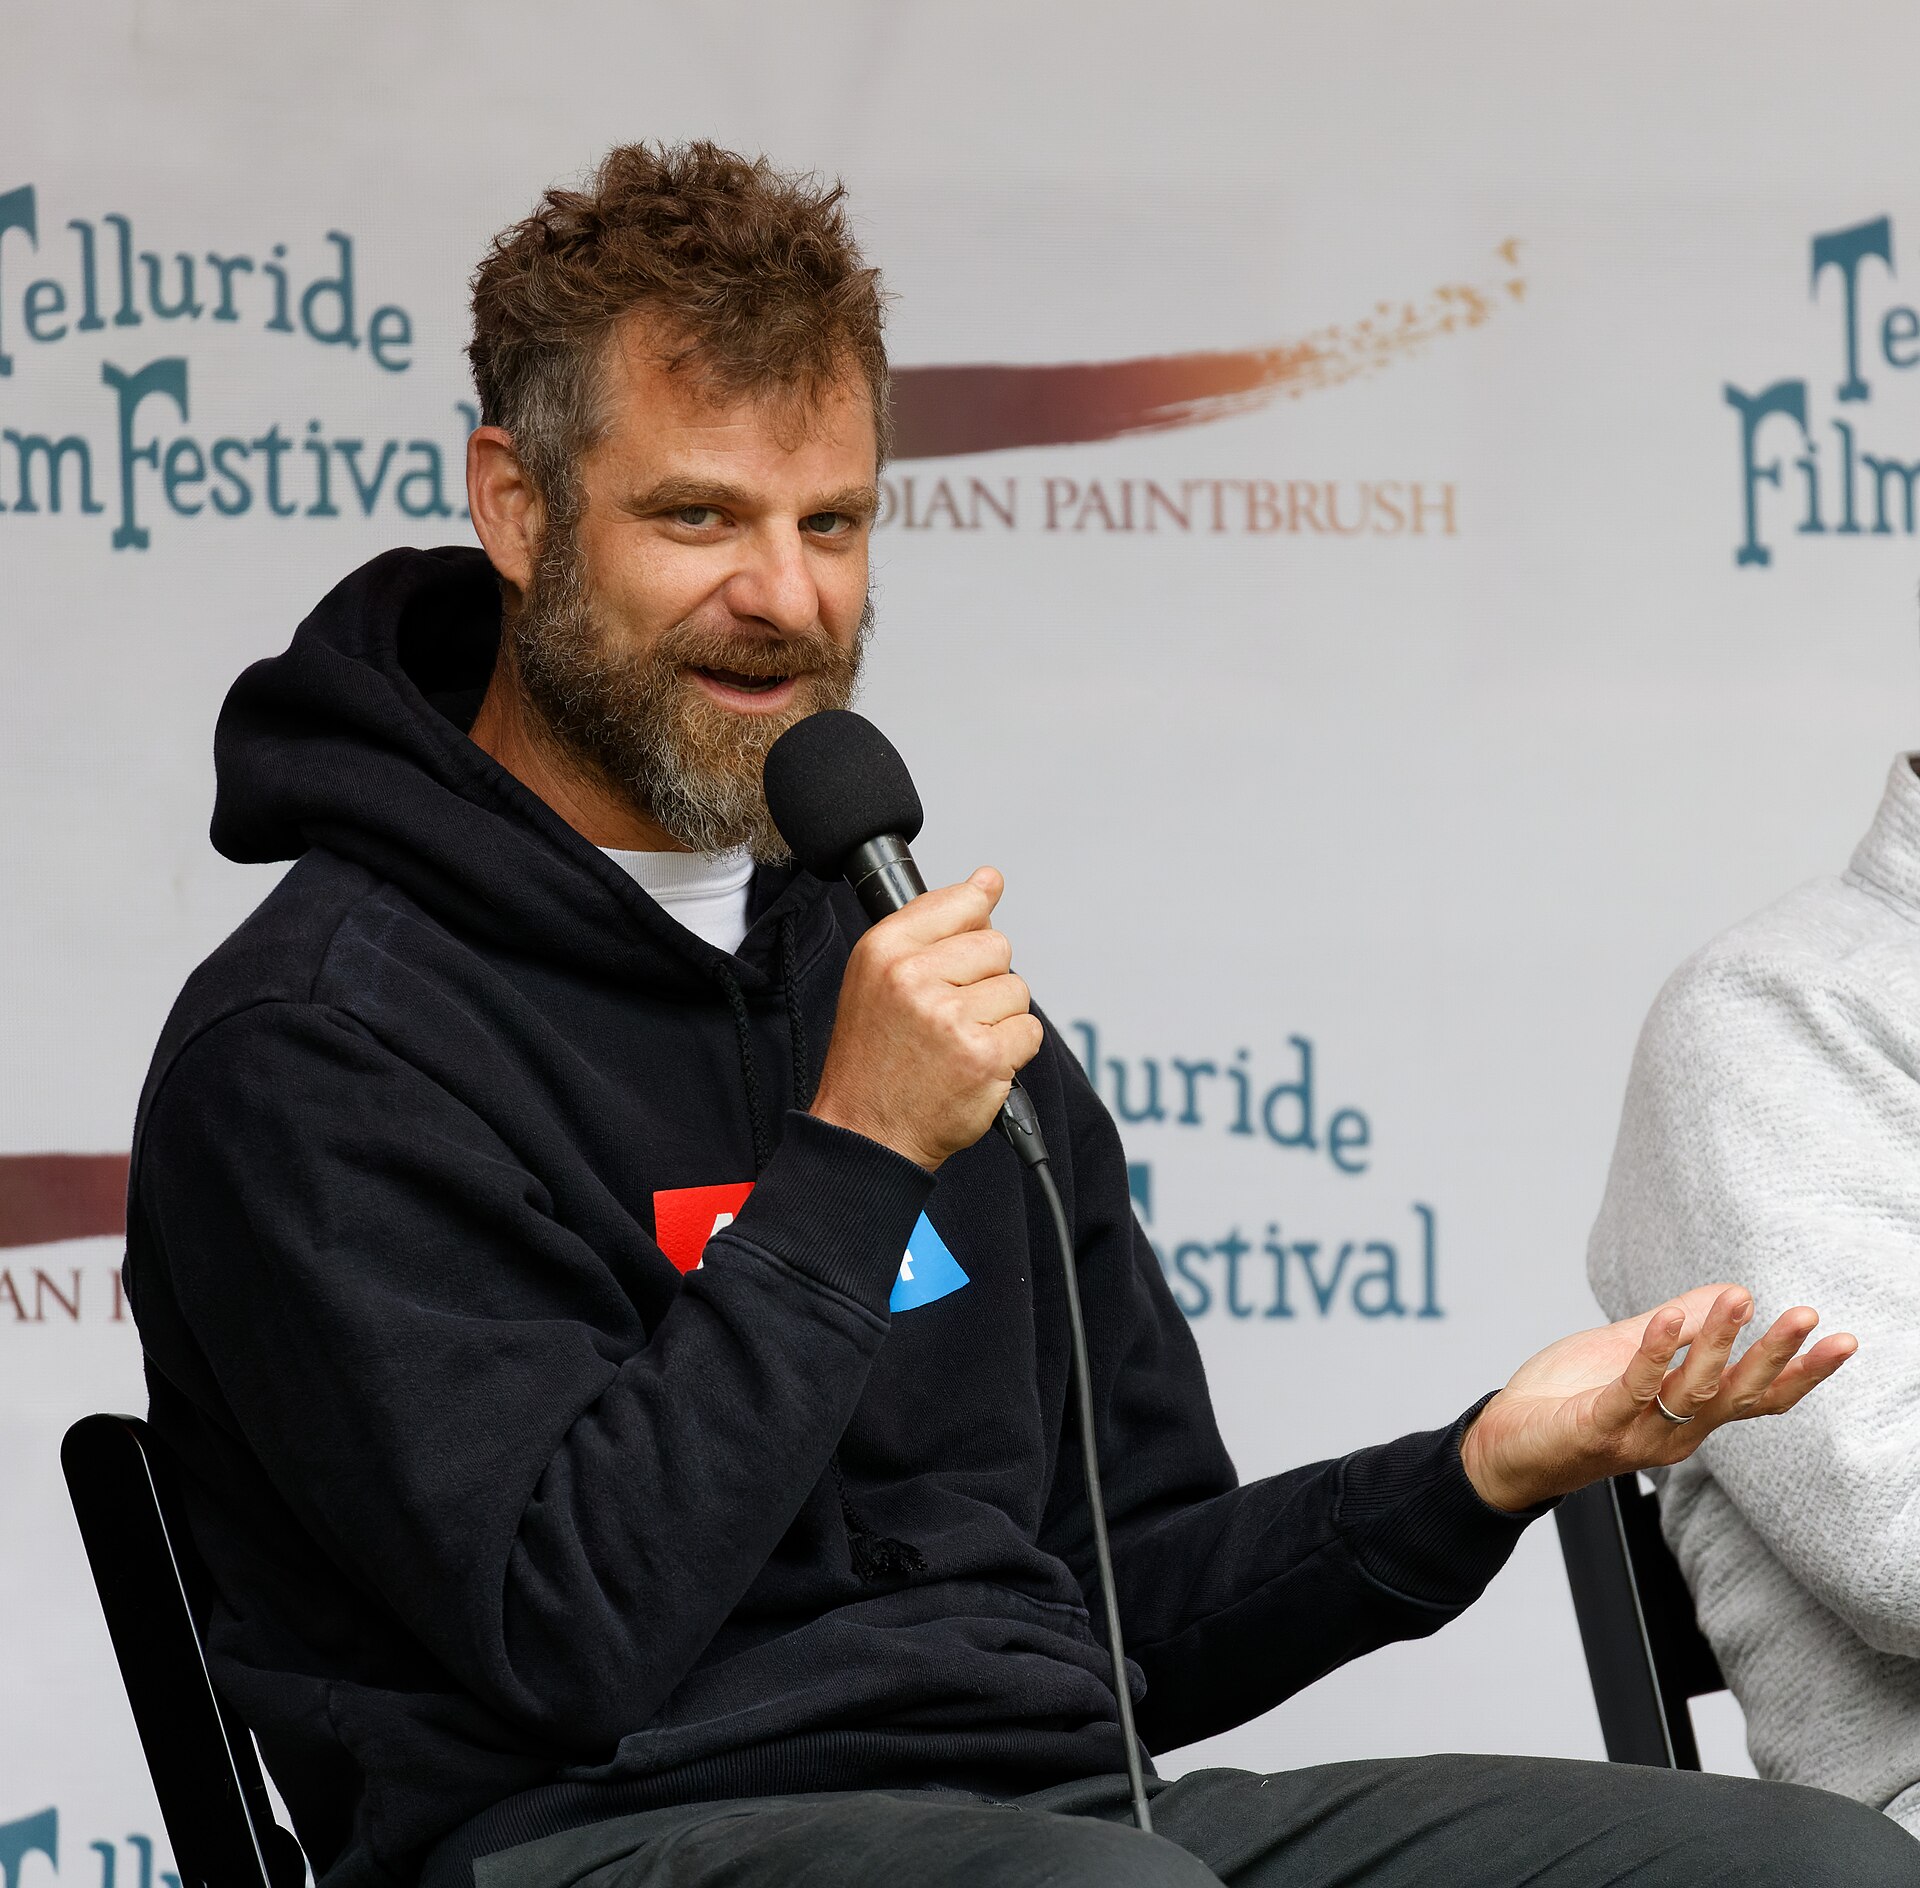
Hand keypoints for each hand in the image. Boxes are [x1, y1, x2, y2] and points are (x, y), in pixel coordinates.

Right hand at [809, 867, 1042, 1170]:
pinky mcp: (983, 1057)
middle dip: (984, 980)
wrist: (866, 1133)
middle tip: (948, 1015)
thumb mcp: (879, 976)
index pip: (960, 902)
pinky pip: (1030, 1032)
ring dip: (998, 1018)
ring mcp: (949, 1019)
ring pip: (1017, 990)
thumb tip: (988, 880)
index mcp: (884, 950)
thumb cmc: (874, 1057)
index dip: (973, 924)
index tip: (967, 944)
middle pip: (997, 946)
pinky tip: (974, 1064)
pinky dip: (1011, 1051)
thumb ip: (934, 922)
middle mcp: (913, 978)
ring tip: (957, 1042)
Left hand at [1459, 1284, 1857, 1512]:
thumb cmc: (1567, 1397)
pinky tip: (1666, 1319)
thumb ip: (1677, 1329)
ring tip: (1739, 1299)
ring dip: (1717, 1342)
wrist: (1503, 1444)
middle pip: (1737, 1395)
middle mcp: (1675, 1432)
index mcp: (1688, 1415)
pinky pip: (1631, 1390)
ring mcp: (1638, 1434)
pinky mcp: (1597, 1428)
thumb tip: (1732, 1291)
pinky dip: (1652, 1354)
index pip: (1756, 1397)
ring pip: (1691, 1390)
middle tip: (1806, 1317)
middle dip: (1774, 1356)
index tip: (1841, 1341)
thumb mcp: (1626, 1351)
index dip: (1800, 1373)